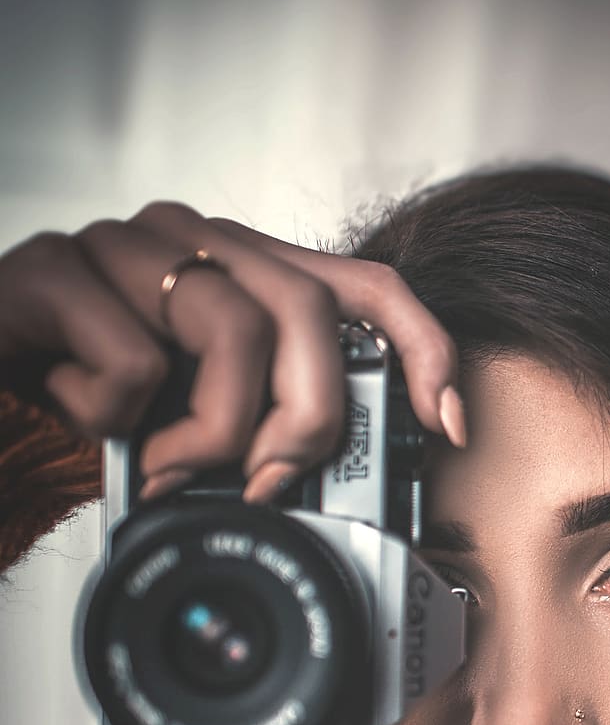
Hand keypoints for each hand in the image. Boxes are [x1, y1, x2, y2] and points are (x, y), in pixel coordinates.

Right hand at [0, 201, 463, 503]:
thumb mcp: (197, 427)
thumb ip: (263, 427)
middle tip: (267, 483)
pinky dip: (116, 418)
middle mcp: (188, 241)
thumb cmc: (83, 417)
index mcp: (237, 272)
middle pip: (309, 309)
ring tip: (163, 467)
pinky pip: (131, 358)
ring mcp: (119, 248)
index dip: (423, 348)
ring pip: (232, 327)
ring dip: (211, 431)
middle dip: (308, 419)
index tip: (444, 422)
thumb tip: (335, 481)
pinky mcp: (50, 273)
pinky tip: (82, 419)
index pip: (363, 283)